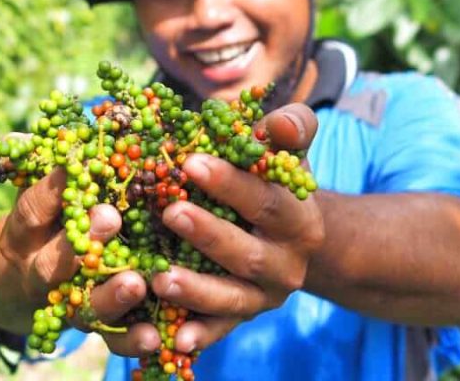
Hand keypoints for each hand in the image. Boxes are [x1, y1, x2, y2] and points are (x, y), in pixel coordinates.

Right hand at [0, 168, 149, 335]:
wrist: (19, 292)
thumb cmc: (40, 226)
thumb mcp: (35, 198)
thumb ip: (43, 168)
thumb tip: (35, 131)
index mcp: (24, 234)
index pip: (31, 211)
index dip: (49, 191)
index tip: (72, 167)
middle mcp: (39, 272)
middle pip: (54, 263)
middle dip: (81, 242)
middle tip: (110, 217)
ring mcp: (65, 305)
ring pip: (83, 306)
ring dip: (109, 295)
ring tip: (136, 282)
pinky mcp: (92, 330)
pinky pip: (110, 340)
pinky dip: (131, 340)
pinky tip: (154, 336)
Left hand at [97, 103, 324, 355]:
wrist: (293, 239)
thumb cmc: (274, 182)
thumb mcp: (287, 153)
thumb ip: (289, 131)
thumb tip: (281, 123)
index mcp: (299, 220)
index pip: (267, 201)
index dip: (231, 183)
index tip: (190, 162)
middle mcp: (286, 264)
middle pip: (246, 253)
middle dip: (208, 233)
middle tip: (169, 211)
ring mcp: (263, 297)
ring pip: (231, 298)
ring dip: (196, 289)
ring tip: (160, 277)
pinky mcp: (241, 320)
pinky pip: (219, 330)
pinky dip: (199, 334)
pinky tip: (175, 337)